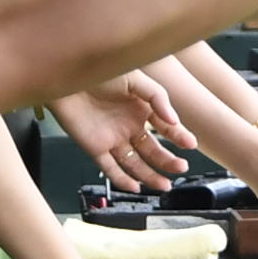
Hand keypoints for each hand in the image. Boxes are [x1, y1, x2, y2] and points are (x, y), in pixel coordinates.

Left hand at [57, 74, 188, 191]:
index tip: (191, 144)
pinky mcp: (95, 148)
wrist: (66, 76)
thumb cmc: (99, 71)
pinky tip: (135, 187)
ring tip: (165, 185)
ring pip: (135, 164)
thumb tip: (173, 120)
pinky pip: (110, 169)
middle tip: (181, 168)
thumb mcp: (135, 78)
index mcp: (141, 109)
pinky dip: (122, 180)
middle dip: (168, 161)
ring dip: (150, 176)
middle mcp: (129, 127)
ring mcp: (113, 139)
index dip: (179, 136)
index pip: (166, 128)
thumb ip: (157, 98)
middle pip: (152, 151)